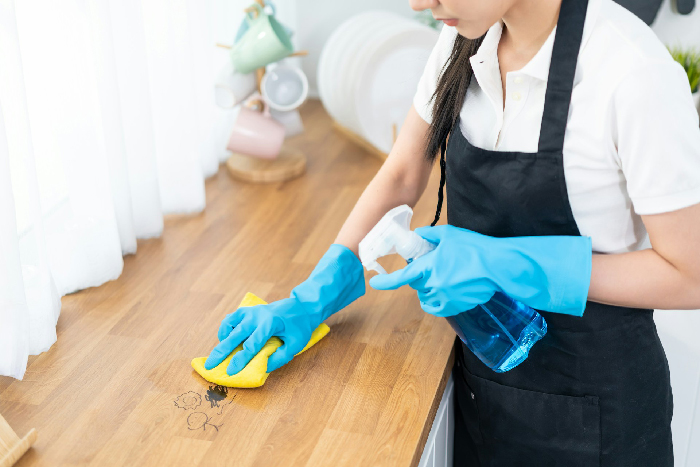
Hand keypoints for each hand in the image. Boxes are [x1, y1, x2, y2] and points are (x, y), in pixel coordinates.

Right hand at [205, 244, 364, 374]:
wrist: (301, 306)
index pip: (252, 345)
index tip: (230, 372)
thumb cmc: (299, 327)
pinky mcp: (247, 311)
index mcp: (270, 323)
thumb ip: (279, 357)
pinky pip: (231, 319)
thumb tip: (261, 368)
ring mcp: (251, 312)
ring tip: (219, 353)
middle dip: (222, 351)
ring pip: (230, 324)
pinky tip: (227, 339)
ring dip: (223, 339)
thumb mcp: (295, 344)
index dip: (241, 360)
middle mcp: (257, 316)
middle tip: (209, 365)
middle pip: (235, 335)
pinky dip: (225, 329)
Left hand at [369, 225, 591, 316]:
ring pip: (426, 297)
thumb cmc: (475, 249)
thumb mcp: (450, 235)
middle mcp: (434, 285)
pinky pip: (438, 306)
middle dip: (421, 277)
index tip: (374, 284)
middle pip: (417, 286)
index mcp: (430, 267)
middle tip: (434, 266)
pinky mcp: (455, 306)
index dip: (386, 282)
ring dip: (428, 289)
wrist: (497, 267)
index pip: (402, 277)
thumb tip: (419, 234)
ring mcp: (445, 298)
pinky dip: (437, 300)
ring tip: (442, 278)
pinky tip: (447, 290)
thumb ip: (430, 235)